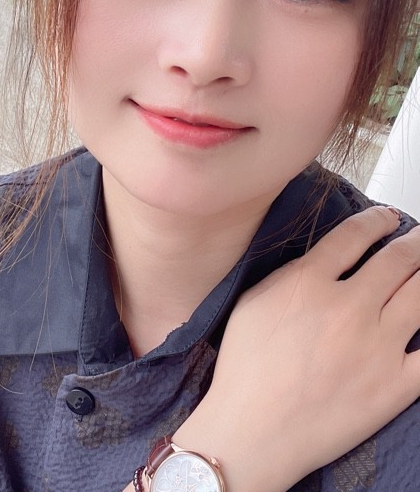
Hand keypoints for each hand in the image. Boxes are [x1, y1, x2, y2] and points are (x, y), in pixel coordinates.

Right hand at [173, 206, 419, 491]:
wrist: (254, 429)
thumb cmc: (245, 367)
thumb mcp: (253, 303)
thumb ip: (290, 274)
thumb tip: (324, 258)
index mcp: (308, 283)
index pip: (354, 236)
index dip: (377, 220)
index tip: (385, 219)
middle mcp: (347, 307)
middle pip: (397, 258)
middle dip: (412, 241)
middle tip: (415, 238)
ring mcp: (377, 345)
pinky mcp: (396, 383)